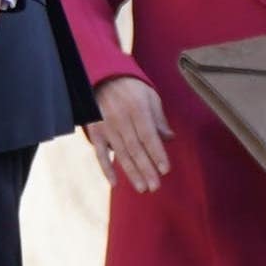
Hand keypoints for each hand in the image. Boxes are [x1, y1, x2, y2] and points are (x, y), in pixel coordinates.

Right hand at [86, 75, 170, 194]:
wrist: (102, 76)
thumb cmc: (131, 88)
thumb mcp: (149, 96)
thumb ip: (159, 119)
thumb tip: (170, 138)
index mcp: (137, 109)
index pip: (149, 136)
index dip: (157, 154)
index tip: (165, 170)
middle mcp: (121, 119)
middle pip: (135, 148)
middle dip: (146, 169)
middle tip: (154, 187)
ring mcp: (106, 126)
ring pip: (120, 153)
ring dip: (131, 172)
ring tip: (142, 188)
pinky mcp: (95, 131)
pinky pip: (99, 153)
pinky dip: (106, 168)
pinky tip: (115, 183)